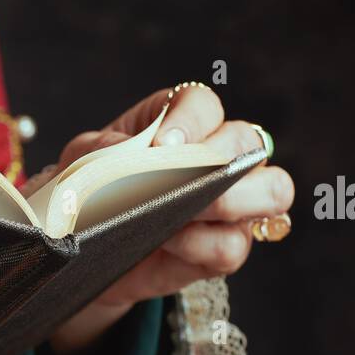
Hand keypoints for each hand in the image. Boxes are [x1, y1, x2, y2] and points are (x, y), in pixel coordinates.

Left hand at [37, 84, 294, 354]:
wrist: (86, 249)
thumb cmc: (91, 192)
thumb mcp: (83, 163)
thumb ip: (104, 151)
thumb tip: (132, 156)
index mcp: (183, 121)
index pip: (205, 104)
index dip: (190, 121)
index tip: (164, 146)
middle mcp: (220, 156)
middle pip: (248, 142)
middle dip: (218, 160)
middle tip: (180, 178)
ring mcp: (232, 203)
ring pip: (271, 191)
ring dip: (231, 200)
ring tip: (185, 209)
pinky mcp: (225, 248)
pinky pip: (234, 245)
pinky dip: (204, 244)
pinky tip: (171, 241)